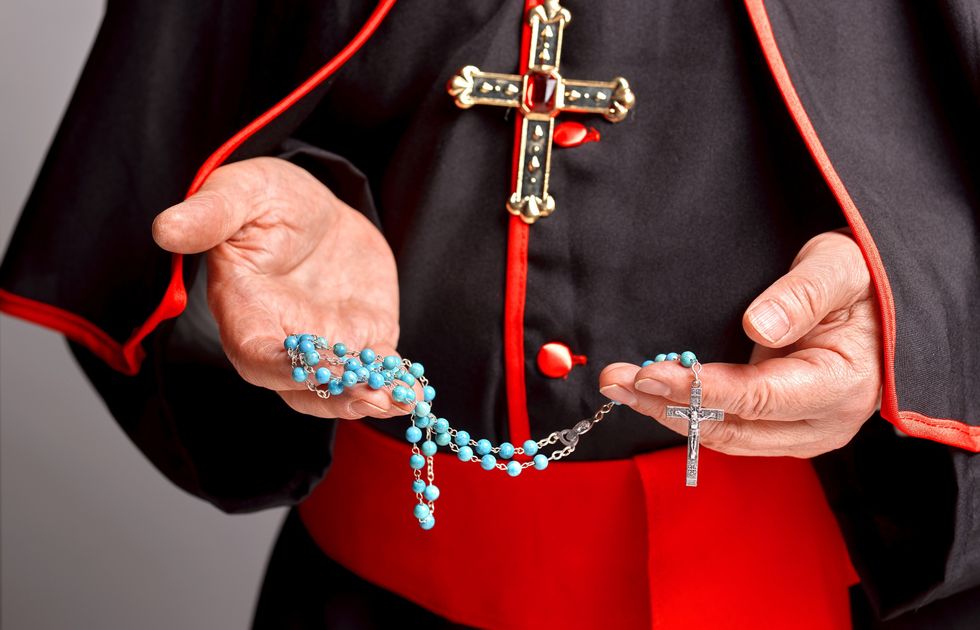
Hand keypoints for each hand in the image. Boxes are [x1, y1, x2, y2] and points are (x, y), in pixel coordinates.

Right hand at [153, 157, 412, 419]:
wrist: (315, 208)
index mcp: (244, 312)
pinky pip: (378, 371)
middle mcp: (282, 341)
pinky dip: (397, 384)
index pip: (254, 351)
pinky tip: (416, 393)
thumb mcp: (239, 194)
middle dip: (333, 394)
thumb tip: (165, 228)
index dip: (278, 363)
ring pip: (339, 389)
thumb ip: (208, 215)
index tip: (303, 362)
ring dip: (367, 400)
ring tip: (397, 400)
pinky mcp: (362, 341)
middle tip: (367, 397)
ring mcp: (325, 346)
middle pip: (300, 385)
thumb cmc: (265, 200)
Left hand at [599, 231, 881, 456]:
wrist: (877, 305)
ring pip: (723, 435)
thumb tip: (760, 326)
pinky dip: (686, 410)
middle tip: (616, 379)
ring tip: (619, 384)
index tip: (651, 373)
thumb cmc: (861, 282)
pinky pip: (728, 427)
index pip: (760, 397)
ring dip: (668, 411)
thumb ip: (802, 295)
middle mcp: (821, 422)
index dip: (701, 388)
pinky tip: (651, 391)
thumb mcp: (840, 268)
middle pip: (732, 427)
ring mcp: (800, 431)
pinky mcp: (781, 428)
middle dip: (668, 405)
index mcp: (841, 385)